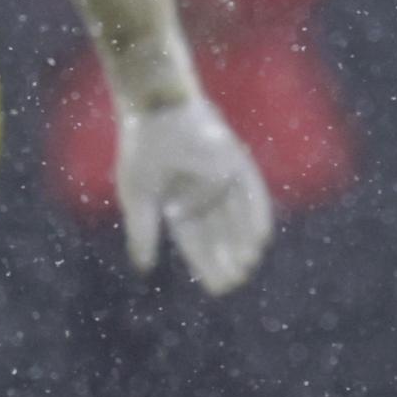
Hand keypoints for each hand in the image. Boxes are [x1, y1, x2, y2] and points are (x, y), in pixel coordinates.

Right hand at [115, 92, 275, 293]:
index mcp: (179, 204)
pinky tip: (259, 239)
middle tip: (235, 282)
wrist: (156, 108)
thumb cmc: (142, 149)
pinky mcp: (236, 162)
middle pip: (220, 233)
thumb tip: (144, 266)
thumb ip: (143, 230)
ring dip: (243, 242)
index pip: (196, 241)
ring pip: (238, 217)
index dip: (206, 264)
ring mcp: (222, 178)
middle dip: (227, 258)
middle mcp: (204, 194)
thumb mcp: (138, 196)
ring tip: (246, 266)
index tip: (218, 288)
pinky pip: (252, 193)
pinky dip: (256, 215)